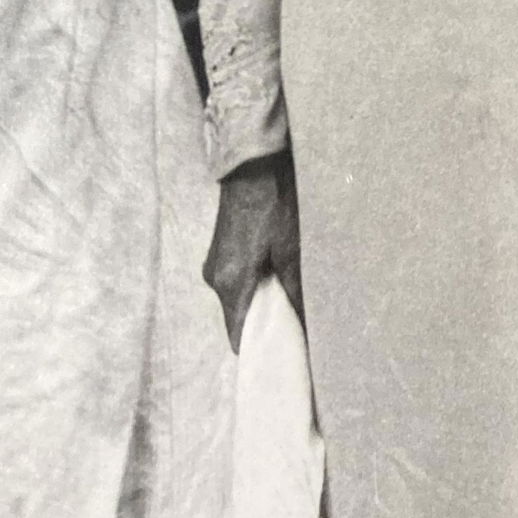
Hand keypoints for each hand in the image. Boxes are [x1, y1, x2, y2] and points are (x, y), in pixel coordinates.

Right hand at [204, 151, 302, 350]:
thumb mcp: (292, 250)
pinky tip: (273, 273)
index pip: (237, 336)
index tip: (280, 352)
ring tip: (287, 295)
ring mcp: (213, 264)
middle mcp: (214, 279)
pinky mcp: (217, 251)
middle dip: (262, 322)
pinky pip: (233, 280)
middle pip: (237, 318)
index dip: (259, 347)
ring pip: (236, 298)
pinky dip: (251, 284)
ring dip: (258, 300)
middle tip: (293, 323)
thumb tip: (305, 323)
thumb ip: (295, 290)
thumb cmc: (275, 206)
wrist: (252, 165)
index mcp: (231, 284)